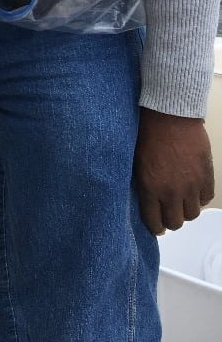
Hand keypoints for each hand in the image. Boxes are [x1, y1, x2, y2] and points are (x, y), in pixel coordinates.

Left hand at [133, 107, 214, 234]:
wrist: (170, 114)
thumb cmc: (147, 132)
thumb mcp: (136, 161)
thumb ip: (142, 184)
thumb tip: (145, 201)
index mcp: (150, 187)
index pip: (154, 221)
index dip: (155, 226)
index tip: (157, 225)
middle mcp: (171, 191)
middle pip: (175, 222)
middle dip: (170, 220)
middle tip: (169, 211)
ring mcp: (191, 186)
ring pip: (192, 214)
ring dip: (186, 209)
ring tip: (180, 199)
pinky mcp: (206, 177)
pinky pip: (205, 199)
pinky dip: (199, 197)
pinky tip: (192, 189)